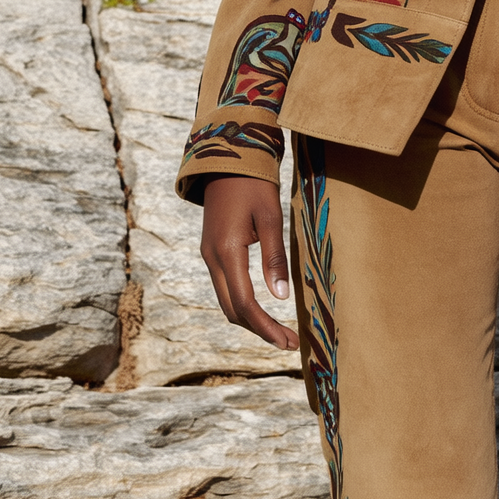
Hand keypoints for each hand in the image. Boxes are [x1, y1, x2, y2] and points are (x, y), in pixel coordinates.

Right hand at [199, 175, 299, 351]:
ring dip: (250, 319)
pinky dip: (242, 303)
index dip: (266, 327)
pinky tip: (262, 307)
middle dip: (259, 330)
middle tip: (289, 342)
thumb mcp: (271, 216)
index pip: (245, 304)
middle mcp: (212, 258)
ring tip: (279, 330)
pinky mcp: (212, 249)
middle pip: (232, 310)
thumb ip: (274, 258)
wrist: (226, 156)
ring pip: (226, 301)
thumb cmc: (254, 183)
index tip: (289, 342)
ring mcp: (209, 254)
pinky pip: (225, 286)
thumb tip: (280, 297)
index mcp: (227, 251)